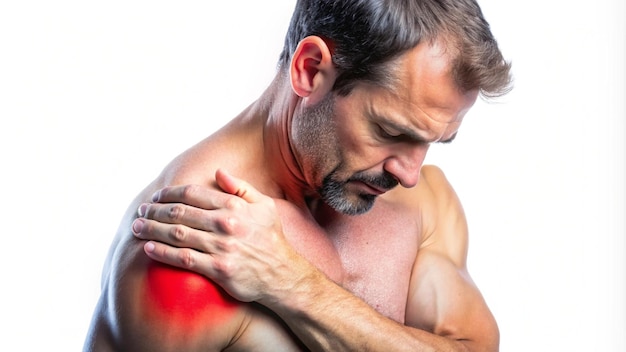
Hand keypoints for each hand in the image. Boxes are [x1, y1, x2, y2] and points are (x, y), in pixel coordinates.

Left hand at [132, 169, 306, 303]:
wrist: (283, 275)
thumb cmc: (272, 239)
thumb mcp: (265, 206)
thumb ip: (241, 188)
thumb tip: (218, 172)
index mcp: (235, 206)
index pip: (193, 194)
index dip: (170, 193)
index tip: (157, 196)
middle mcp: (227, 224)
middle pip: (180, 213)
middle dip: (155, 210)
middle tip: (141, 211)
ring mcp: (222, 247)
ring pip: (177, 234)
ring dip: (152, 229)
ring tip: (137, 227)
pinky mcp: (218, 269)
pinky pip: (183, 259)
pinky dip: (163, 252)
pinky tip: (149, 247)